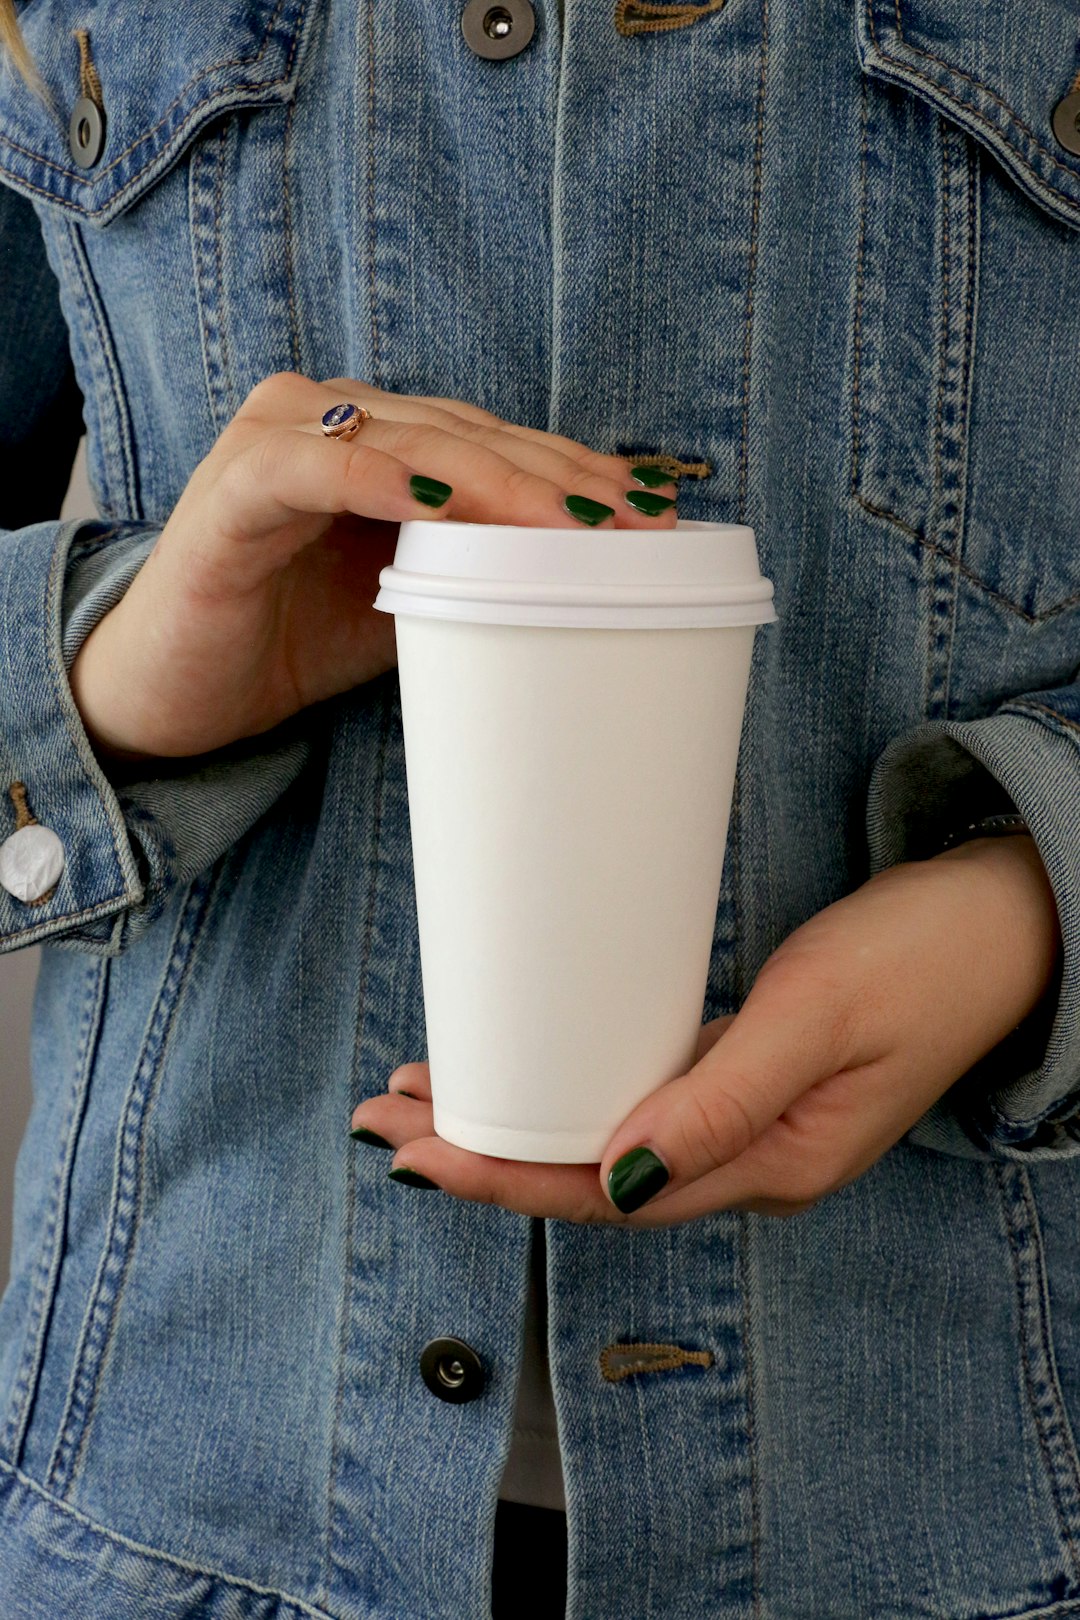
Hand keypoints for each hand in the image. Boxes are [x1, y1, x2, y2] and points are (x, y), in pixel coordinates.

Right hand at [68, 372, 675, 761]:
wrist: (182, 692)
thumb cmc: (294, 640)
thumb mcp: (408, 606)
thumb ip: (476, 576)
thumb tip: (585, 590)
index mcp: (381, 438)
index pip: (496, 441)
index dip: (576, 471)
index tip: (656, 507)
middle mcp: (335, 416)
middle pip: (469, 433)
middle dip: (561, 478)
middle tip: (637, 520)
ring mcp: (281, 437)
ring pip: (411, 439)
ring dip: (498, 479)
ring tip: (572, 522)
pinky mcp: (236, 484)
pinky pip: (318, 467)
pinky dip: (380, 480)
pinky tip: (442, 506)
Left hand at [349, 834, 1061, 1225]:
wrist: (1011, 920)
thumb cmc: (928, 955)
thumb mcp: (822, 1014)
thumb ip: (723, 1097)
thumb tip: (613, 1177)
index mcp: (772, 1165)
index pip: (606, 1194)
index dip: (503, 1176)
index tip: (416, 1153)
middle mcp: (753, 1159)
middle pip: (589, 1179)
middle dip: (484, 1153)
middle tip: (385, 1120)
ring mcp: (753, 1120)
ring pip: (607, 1138)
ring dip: (518, 1119)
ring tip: (428, 1095)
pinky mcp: (752, 1073)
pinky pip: (642, 1096)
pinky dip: (574, 1084)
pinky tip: (534, 1062)